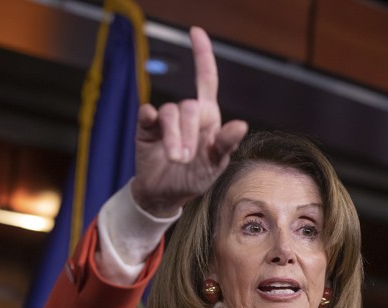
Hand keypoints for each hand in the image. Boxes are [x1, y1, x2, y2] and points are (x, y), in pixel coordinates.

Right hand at [131, 27, 247, 216]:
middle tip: (186, 158)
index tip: (196, 32)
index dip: (202, 55)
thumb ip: (226, 144)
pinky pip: (147, 114)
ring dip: (174, 137)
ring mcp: (165, 121)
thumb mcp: (215, 165)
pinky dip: (149, 117)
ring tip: (176, 159)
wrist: (166, 195)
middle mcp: (187, 114)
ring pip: (169, 112)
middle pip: (189, 106)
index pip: (206, 80)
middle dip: (189, 132)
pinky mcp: (146, 128)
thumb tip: (241, 125)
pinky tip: (151, 123)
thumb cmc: (195, 178)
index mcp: (208, 117)